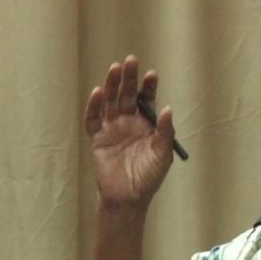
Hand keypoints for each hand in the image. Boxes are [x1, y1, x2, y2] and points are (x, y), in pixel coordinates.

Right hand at [84, 56, 174, 207]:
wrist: (129, 198)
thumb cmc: (149, 177)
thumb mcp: (163, 155)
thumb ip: (165, 132)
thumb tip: (167, 109)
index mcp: (146, 124)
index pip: (146, 100)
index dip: (148, 87)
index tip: (152, 74)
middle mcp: (128, 122)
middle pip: (127, 95)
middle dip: (129, 78)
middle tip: (131, 61)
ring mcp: (112, 129)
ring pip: (110, 102)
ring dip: (112, 85)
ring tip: (115, 69)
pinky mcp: (97, 138)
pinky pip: (94, 119)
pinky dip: (94, 106)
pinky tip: (98, 92)